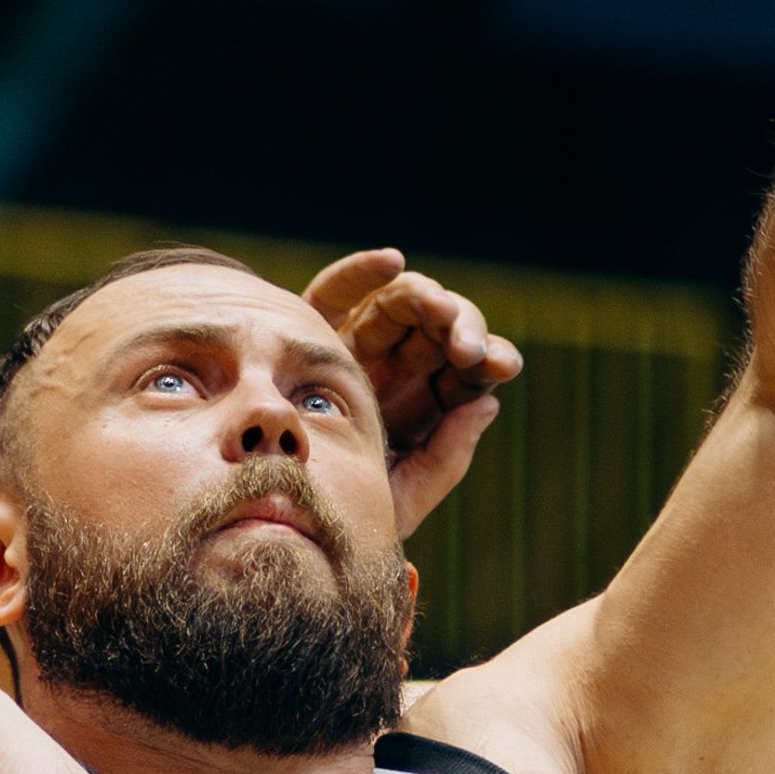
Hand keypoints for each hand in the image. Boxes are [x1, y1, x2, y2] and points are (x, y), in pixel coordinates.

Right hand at [306, 250, 521, 526]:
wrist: (274, 513)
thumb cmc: (339, 513)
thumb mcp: (400, 498)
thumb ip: (445, 459)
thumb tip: (486, 404)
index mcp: (428, 405)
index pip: (469, 370)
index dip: (491, 359)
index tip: (501, 365)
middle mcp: (399, 368)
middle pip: (441, 328)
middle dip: (463, 326)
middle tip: (466, 345)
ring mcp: (360, 345)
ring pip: (401, 304)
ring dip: (425, 297)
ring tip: (435, 308)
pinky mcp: (316, 332)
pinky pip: (337, 292)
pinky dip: (362, 271)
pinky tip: (389, 260)